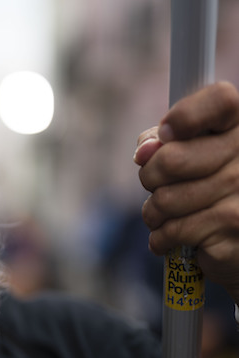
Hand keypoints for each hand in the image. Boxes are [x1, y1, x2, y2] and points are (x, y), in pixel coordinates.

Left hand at [134, 81, 238, 301]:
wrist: (237, 241)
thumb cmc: (208, 190)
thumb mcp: (189, 154)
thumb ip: (164, 143)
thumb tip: (145, 152)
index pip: (220, 100)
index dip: (185, 115)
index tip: (166, 133)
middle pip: (171, 159)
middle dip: (149, 177)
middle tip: (155, 185)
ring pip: (164, 200)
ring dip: (153, 212)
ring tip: (164, 214)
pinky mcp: (234, 229)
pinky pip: (172, 231)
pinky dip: (161, 238)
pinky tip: (171, 238)